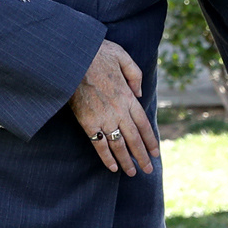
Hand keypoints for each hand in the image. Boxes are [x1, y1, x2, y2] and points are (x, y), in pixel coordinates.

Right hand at [71, 40, 158, 174]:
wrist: (72, 58)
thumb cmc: (96, 54)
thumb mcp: (122, 56)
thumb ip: (135, 75)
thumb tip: (139, 94)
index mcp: (128, 96)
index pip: (143, 124)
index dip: (150, 140)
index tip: (155, 153)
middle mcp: (118, 110)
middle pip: (134, 139)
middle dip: (142, 156)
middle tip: (148, 170)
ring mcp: (103, 118)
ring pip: (118, 145)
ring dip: (127, 161)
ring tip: (132, 173)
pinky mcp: (87, 122)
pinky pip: (98, 144)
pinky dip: (106, 157)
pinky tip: (112, 168)